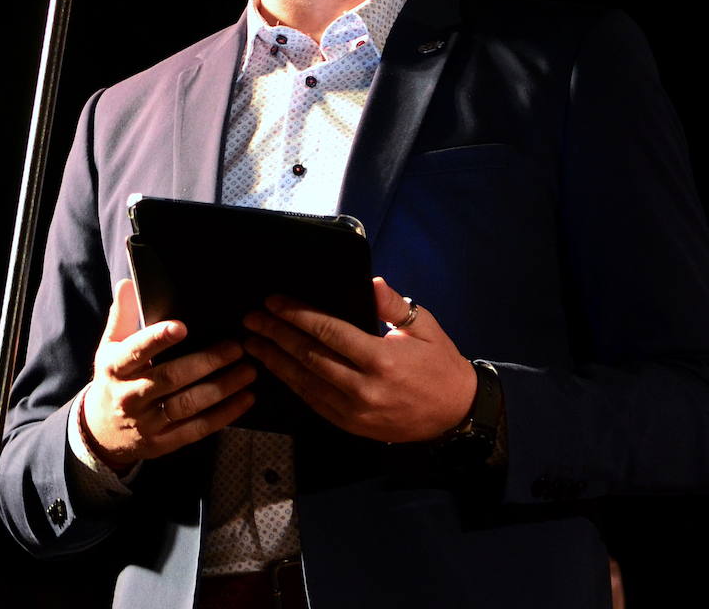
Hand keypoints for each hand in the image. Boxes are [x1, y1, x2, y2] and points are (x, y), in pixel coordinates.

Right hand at [82, 278, 256, 469]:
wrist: (100, 432)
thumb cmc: (114, 379)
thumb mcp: (110, 347)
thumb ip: (122, 315)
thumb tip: (129, 283)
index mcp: (115, 368)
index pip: (136, 352)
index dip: (157, 339)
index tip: (182, 326)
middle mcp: (129, 396)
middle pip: (169, 378)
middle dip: (205, 363)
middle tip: (236, 347)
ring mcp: (146, 423)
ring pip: (187, 405)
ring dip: (221, 388)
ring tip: (249, 371)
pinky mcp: (162, 443)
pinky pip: (196, 429)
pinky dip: (224, 415)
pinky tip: (246, 399)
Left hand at [243, 277, 476, 442]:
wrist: (455, 414)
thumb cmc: (440, 365)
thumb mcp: (424, 327)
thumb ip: (392, 305)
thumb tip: (369, 282)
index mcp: (381, 358)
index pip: (328, 332)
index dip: (297, 315)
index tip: (275, 302)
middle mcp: (363, 387)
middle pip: (308, 356)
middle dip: (275, 335)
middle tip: (252, 320)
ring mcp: (354, 411)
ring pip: (304, 382)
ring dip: (275, 361)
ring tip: (253, 344)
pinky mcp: (350, 426)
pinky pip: (314, 402)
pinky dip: (292, 384)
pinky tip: (278, 370)